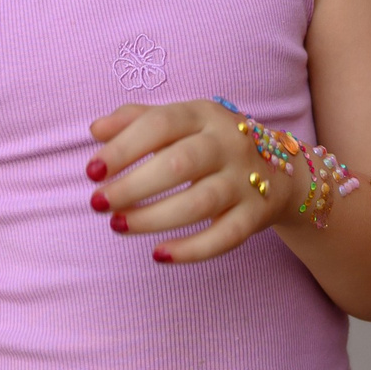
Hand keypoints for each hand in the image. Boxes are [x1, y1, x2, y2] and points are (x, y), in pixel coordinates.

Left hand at [86, 97, 298, 264]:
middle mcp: (228, 143)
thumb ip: (136, 120)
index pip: (160, 124)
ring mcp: (246, 180)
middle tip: (98, 203)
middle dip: (132, 187)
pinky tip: (159, 255)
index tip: (91, 171)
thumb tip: (96, 130)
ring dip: (153, 218)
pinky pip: (225, 237)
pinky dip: (192, 250)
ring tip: (118, 225)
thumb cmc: (210, 143)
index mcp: (204, 115)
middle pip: (179, 164)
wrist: (279, 170)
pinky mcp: (256, 215)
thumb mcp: (180, 121)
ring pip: (199, 203)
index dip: (122, 148)